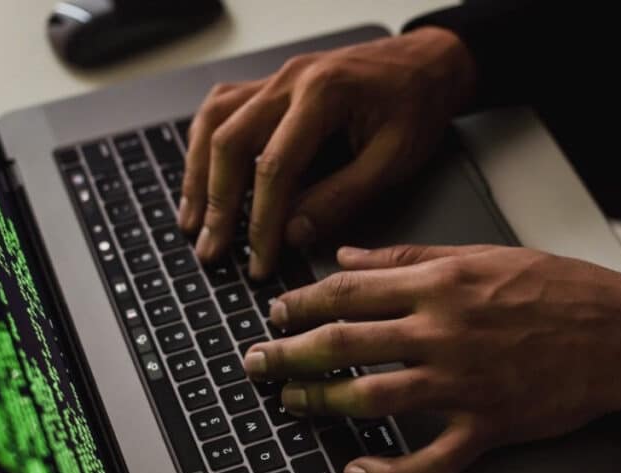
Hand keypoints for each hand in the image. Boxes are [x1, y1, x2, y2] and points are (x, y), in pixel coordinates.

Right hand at [179, 28, 476, 277]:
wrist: (427, 64)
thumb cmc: (417, 104)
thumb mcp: (394, 159)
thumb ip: (343, 197)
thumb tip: (294, 234)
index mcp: (323, 93)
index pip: (275, 166)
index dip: (262, 221)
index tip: (259, 259)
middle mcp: (290, 80)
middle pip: (230, 141)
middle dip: (217, 203)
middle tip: (212, 249)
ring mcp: (276, 79)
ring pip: (214, 122)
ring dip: (198, 174)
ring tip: (193, 221)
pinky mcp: (272, 86)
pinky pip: (222, 109)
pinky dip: (205, 145)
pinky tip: (201, 174)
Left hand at [244, 245, 620, 472]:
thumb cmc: (559, 289)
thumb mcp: (481, 253)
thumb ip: (408, 255)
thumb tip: (349, 256)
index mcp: (440, 283)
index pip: (348, 291)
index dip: (300, 304)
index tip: (275, 313)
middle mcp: (443, 331)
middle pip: (344, 344)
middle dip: (289, 354)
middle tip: (258, 362)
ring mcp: (463, 383)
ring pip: (372, 399)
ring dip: (322, 404)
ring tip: (292, 404)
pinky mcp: (486, 426)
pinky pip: (429, 461)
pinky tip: (359, 471)